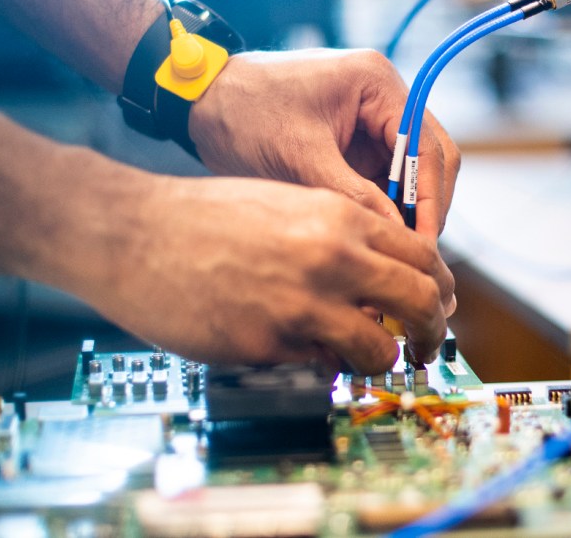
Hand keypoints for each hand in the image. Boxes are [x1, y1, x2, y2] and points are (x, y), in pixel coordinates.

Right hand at [67, 171, 454, 373]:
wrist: (133, 233)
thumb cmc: (200, 217)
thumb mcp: (284, 204)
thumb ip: (336, 238)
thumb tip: (375, 279)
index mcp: (337, 216)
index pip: (423, 255)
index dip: (437, 289)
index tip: (434, 308)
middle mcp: (331, 256)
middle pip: (421, 303)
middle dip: (429, 333)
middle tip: (421, 347)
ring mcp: (302, 303)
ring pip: (380, 349)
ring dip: (377, 361)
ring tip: (358, 360)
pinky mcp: (269, 343)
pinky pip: (320, 368)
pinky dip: (319, 366)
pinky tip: (297, 353)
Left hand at [188, 49, 460, 238]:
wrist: (199, 102)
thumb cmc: (244, 113)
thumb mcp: (299, 158)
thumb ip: (353, 196)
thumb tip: (396, 238)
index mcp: (377, 83)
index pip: (428, 146)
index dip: (432, 200)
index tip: (422, 246)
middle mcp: (381, 99)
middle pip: (427, 162)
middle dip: (422, 211)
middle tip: (411, 258)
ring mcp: (367, 123)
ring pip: (406, 178)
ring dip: (401, 215)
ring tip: (390, 259)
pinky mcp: (350, 145)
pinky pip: (378, 183)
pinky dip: (377, 211)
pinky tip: (369, 243)